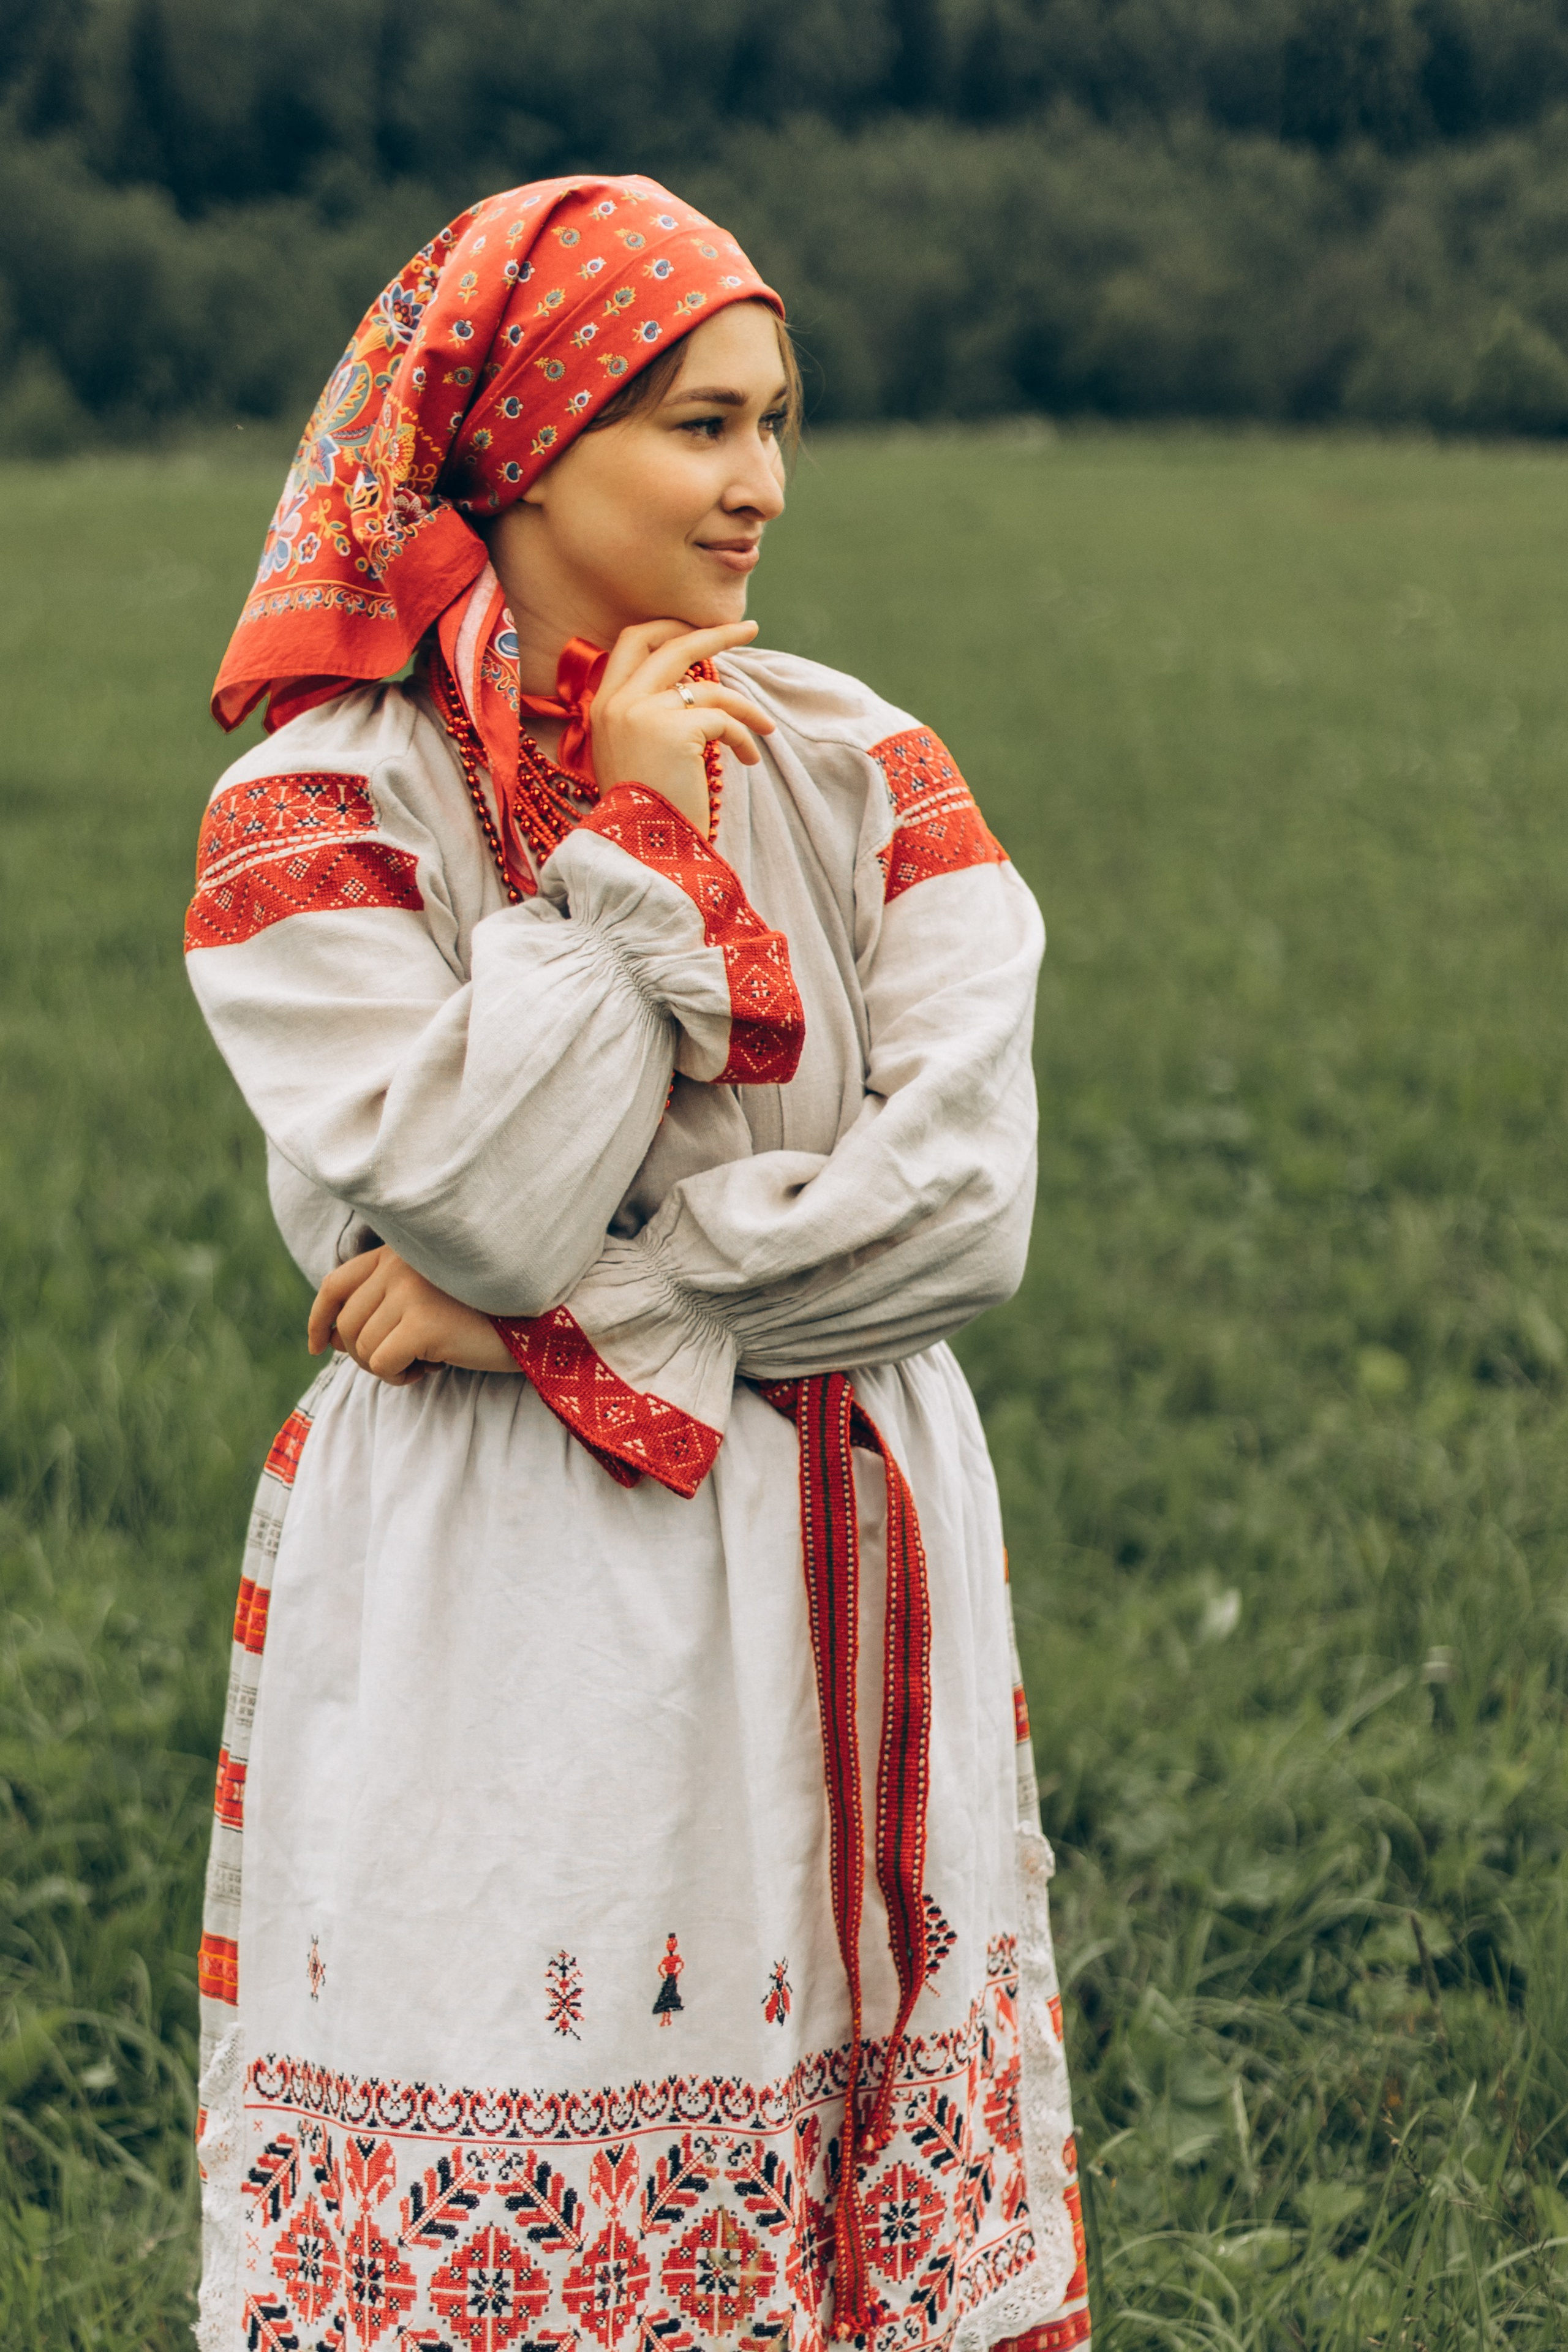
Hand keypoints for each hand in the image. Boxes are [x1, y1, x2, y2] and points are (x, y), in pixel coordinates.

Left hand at [306, 1245, 516, 1384]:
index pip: (335, 1283)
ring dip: (389, 1367)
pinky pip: (382, 1365)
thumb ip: (384, 1301)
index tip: (319, 1346)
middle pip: (347, 1325)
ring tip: (427, 1360)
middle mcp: (398, 1265)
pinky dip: (401, 1377)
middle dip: (364, 1355)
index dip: (319, 1318)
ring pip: (362, 1349)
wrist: (540, 1319)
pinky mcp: (421, 1322)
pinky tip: (434, 1367)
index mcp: (396, 1252)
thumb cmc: (484, 1311)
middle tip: (404, 1362)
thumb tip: (332, 1338)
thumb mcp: (429, 1295)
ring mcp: (408, 1291)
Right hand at [590, 618, 775, 834]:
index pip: (634, 641)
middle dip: (716, 633)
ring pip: (709, 688)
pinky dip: (743, 738)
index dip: (670, 628)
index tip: (701, 630)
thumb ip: (649, 715)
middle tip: (749, 628)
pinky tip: (749, 759)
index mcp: (603, 704)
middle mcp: (619, 702)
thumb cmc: (645, 809)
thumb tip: (695, 688)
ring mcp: (643, 713)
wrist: (641, 851)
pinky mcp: (675, 731)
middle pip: (672, 645)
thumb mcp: (635, 753)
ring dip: (745, 706)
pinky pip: (724, 720)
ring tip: (764, 728)